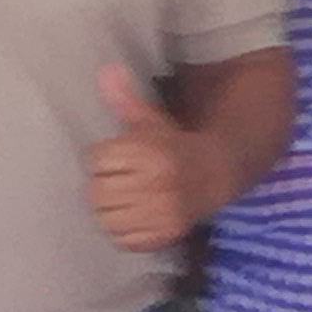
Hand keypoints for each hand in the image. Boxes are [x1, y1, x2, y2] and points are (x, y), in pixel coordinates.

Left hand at [83, 65, 199, 252]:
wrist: (215, 173)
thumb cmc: (173, 144)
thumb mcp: (150, 119)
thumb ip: (125, 99)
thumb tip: (106, 71)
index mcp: (150, 152)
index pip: (96, 161)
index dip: (103, 158)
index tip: (116, 157)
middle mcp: (157, 184)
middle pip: (98, 192)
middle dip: (104, 184)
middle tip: (119, 180)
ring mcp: (162, 213)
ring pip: (107, 219)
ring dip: (110, 210)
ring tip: (125, 198)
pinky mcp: (165, 236)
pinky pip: (124, 240)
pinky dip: (124, 231)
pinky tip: (135, 216)